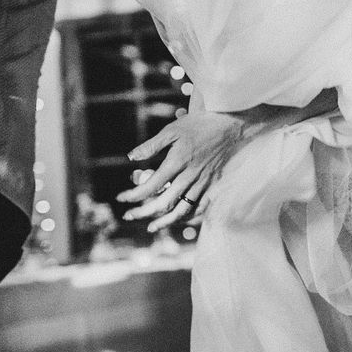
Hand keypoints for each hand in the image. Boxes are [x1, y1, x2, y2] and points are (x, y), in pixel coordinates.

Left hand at [118, 112, 247, 231]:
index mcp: (177, 162)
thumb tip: (131, 158)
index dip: (134, 195)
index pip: (151, 186)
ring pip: (182, 210)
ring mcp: (203, 183)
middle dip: (143, 212)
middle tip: (128, 216)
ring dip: (165, 221)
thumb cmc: (198, 125)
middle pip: (164, 203)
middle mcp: (189, 176)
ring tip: (151, 227)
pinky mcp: (213, 185)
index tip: (121, 198)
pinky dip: (188, 218)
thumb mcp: (171, 130)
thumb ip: (151, 145)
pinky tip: (178, 220)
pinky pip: (201, 208)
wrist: (229, 125)